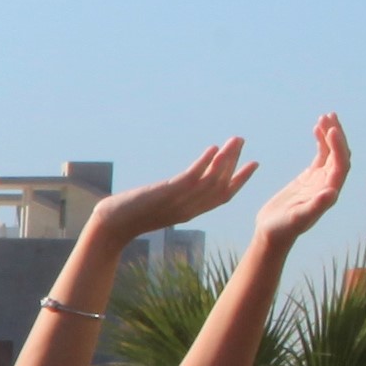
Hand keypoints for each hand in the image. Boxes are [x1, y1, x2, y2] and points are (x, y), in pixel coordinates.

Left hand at [90, 137, 256, 243]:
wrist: (111, 226)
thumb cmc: (129, 217)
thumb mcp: (158, 207)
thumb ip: (173, 197)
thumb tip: (178, 186)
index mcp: (190, 212)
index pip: (222, 197)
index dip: (240, 180)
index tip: (254, 163)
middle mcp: (189, 208)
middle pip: (221, 185)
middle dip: (235, 162)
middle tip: (241, 140)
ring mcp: (179, 202)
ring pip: (211, 180)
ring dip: (226, 158)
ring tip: (235, 140)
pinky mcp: (167, 194)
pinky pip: (192, 177)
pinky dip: (205, 163)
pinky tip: (212, 148)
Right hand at [257, 112, 352, 247]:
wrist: (272, 233)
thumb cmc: (284, 228)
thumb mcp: (299, 217)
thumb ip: (316, 205)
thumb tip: (332, 192)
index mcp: (330, 192)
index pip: (341, 164)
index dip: (338, 146)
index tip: (331, 130)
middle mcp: (329, 184)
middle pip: (340, 154)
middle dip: (337, 134)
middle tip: (330, 116)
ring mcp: (320, 179)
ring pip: (331, 152)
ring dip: (330, 134)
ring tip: (325, 116)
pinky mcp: (310, 177)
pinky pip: (321, 155)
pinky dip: (321, 141)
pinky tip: (316, 129)